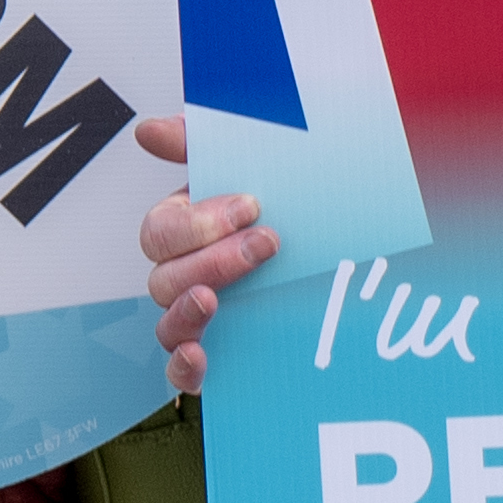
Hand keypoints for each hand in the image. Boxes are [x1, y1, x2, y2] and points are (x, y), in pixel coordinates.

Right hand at [132, 114, 273, 397]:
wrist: (352, 235)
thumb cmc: (294, 198)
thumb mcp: (261, 160)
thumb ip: (206, 141)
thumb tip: (150, 131)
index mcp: (189, 229)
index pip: (160, 232)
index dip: (197, 222)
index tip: (253, 205)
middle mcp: (187, 274)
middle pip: (163, 278)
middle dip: (212, 259)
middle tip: (267, 242)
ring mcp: (202, 316)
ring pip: (167, 324)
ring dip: (187, 311)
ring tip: (216, 298)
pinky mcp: (221, 353)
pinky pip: (181, 371)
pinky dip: (185, 368)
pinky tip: (201, 355)